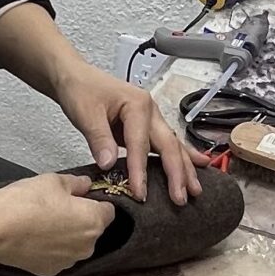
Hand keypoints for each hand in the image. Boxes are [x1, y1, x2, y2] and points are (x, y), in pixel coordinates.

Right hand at [0, 173, 116, 275]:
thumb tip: (84, 184)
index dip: (94, 201)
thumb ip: (76, 183)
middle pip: (92, 228)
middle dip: (79, 218)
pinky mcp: (51, 270)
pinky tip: (35, 236)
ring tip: (42, 221)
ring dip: (66, 234)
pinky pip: (58, 256)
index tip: (81, 197)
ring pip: (75, 243)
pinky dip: (51, 248)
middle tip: (56, 206)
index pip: (109, 210)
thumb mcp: (53, 180)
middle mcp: (87, 245)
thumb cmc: (23, 204)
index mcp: (94, 221)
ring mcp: (69, 261)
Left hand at [46, 58, 209, 203]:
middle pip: (168, 145)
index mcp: (137, 105)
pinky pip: (168, 143)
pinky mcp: (147, 127)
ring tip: (196, 190)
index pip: (140, 144)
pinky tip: (199, 165)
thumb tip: (109, 165)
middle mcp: (150, 111)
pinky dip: (184, 156)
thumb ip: (99, 138)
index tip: (139, 193)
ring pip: (173, 145)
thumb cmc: (81, 90)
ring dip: (185, 168)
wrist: (75, 77)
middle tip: (180, 198)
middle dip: (176, 173)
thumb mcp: (85, 113)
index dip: (140, 170)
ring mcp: (152, 119)